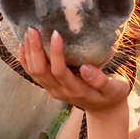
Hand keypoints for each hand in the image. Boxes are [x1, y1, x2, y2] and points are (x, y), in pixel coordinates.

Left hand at [18, 29, 132, 113]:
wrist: (104, 109)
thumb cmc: (112, 95)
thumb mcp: (115, 89)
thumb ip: (101, 80)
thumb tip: (85, 68)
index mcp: (76, 90)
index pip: (59, 71)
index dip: (55, 53)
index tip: (56, 33)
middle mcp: (60, 91)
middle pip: (40, 70)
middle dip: (35, 49)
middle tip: (33, 29)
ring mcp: (52, 89)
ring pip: (34, 72)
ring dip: (29, 52)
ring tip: (28, 33)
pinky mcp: (49, 86)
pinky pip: (33, 74)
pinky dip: (26, 60)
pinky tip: (23, 46)